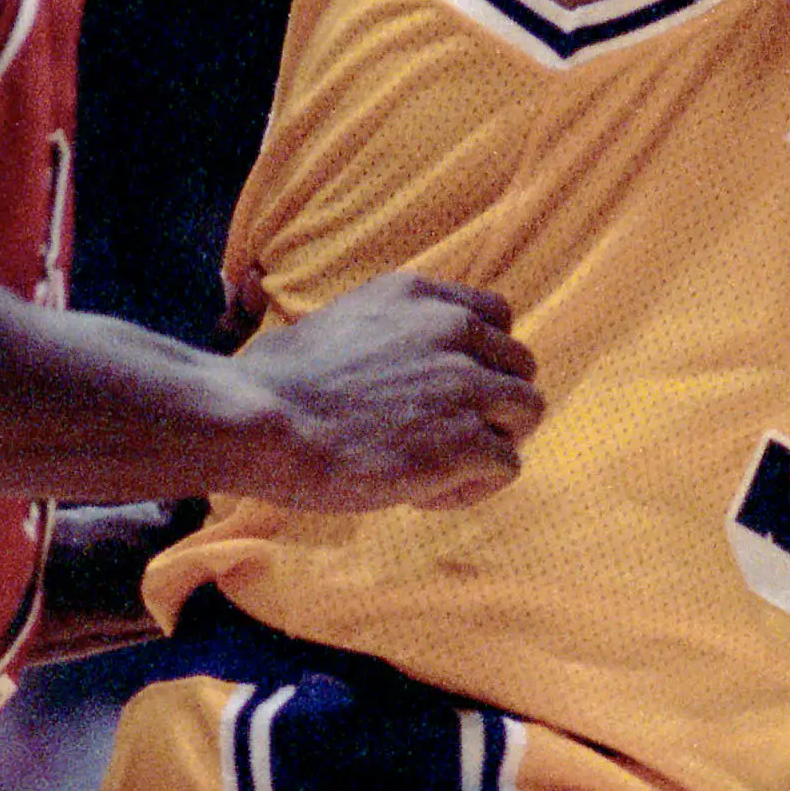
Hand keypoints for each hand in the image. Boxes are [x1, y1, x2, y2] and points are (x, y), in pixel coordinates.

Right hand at [232, 271, 543, 510]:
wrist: (262, 421)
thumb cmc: (277, 381)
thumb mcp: (341, 319)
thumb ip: (390, 330)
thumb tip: (401, 360)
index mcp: (420, 296)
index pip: (496, 316)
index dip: (482, 357)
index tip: (449, 388)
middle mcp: (452, 330)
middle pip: (520, 365)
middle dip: (490, 402)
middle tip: (441, 435)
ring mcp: (465, 386)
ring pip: (527, 412)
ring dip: (491, 442)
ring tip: (438, 468)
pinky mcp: (466, 443)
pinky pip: (506, 467)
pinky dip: (471, 487)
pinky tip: (423, 494)